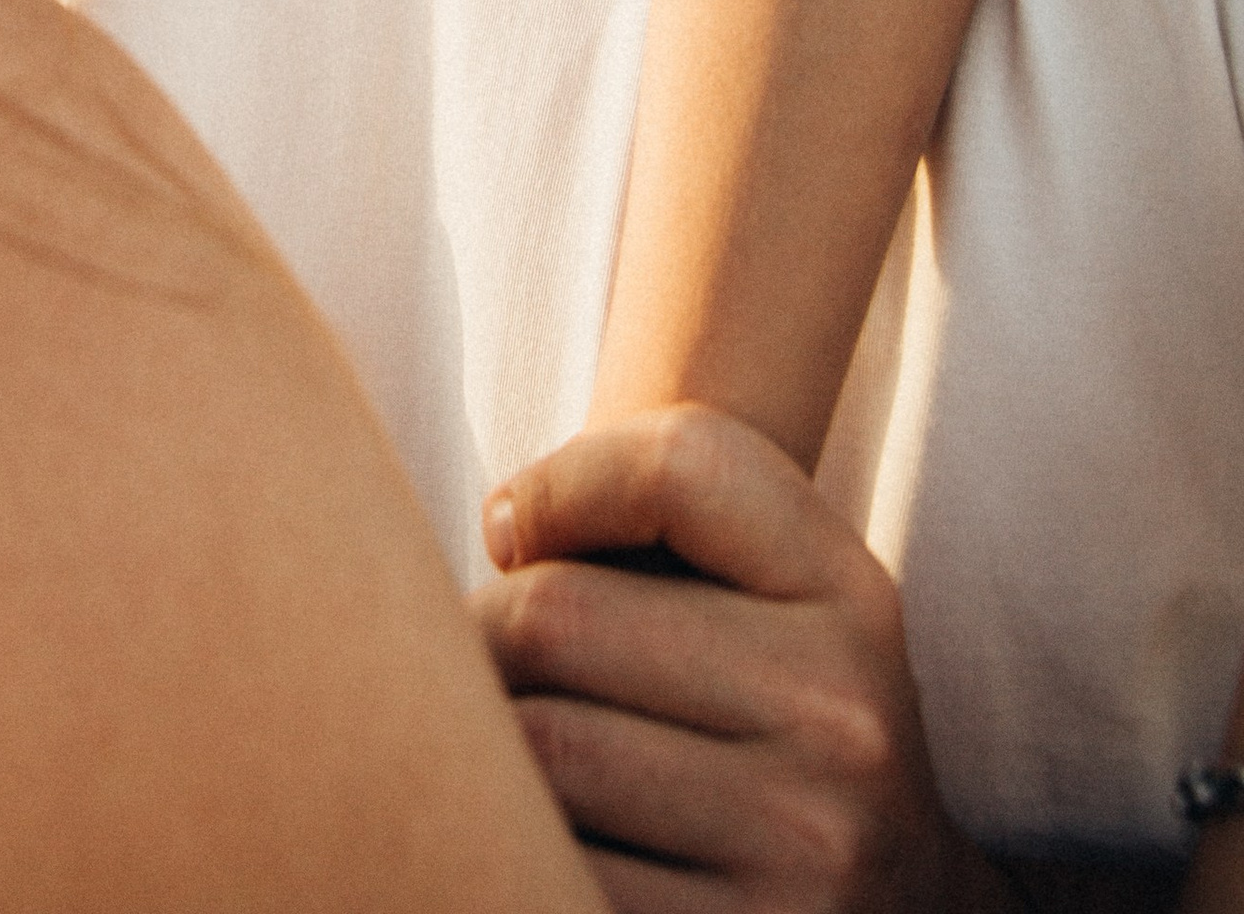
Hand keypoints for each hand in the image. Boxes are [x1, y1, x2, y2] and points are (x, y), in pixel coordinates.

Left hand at [478, 407, 1010, 911]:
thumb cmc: (763, 724)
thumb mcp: (763, 599)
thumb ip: (646, 516)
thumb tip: (505, 533)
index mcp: (851, 599)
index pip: (677, 464)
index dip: (553, 486)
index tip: (518, 538)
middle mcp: (846, 723)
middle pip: (555, 614)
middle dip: (480, 634)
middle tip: (484, 671)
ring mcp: (804, 852)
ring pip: (536, 749)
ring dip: (480, 750)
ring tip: (505, 758)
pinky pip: (551, 868)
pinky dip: (514, 847)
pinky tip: (538, 843)